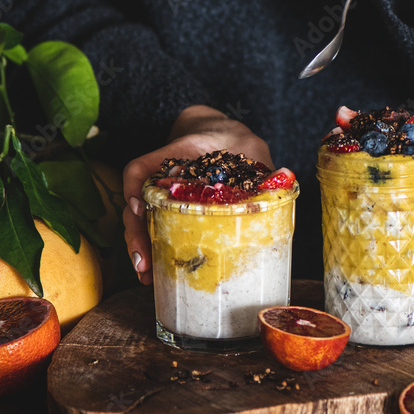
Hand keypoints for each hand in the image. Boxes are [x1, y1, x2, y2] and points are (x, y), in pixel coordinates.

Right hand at [122, 105, 273, 284]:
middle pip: (134, 204)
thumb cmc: (234, 142)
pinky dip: (153, 250)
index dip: (133, 187)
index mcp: (172, 158)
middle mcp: (160, 178)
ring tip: (146, 275)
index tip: (137, 207)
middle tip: (143, 263)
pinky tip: (154, 273)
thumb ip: (262, 166)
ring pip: (138, 220)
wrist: (225, 138)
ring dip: (140, 248)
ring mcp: (163, 196)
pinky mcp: (172, 211)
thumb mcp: (247, 146)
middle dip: (135, 235)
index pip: (139, 169)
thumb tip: (279, 179)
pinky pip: (154, 229)